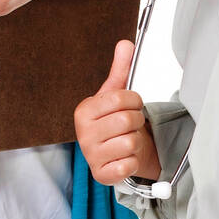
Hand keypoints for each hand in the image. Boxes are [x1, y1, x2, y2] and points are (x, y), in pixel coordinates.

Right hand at [74, 39, 161, 184]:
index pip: (121, 98)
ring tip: (125, 141)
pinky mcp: (101, 175)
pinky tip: (124, 158)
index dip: (134, 101)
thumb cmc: (113, 122)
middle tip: (128, 125)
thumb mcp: (115, 94)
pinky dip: (132, 161)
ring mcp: (91, 155)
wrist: (116, 152)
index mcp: (84, 111)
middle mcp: (83, 134)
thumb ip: (120, 69)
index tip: (130, 105)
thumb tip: (125, 43)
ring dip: (135, 141)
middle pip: (127, 119)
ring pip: (130, 141)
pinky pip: (128, 164)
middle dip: (136, 121)